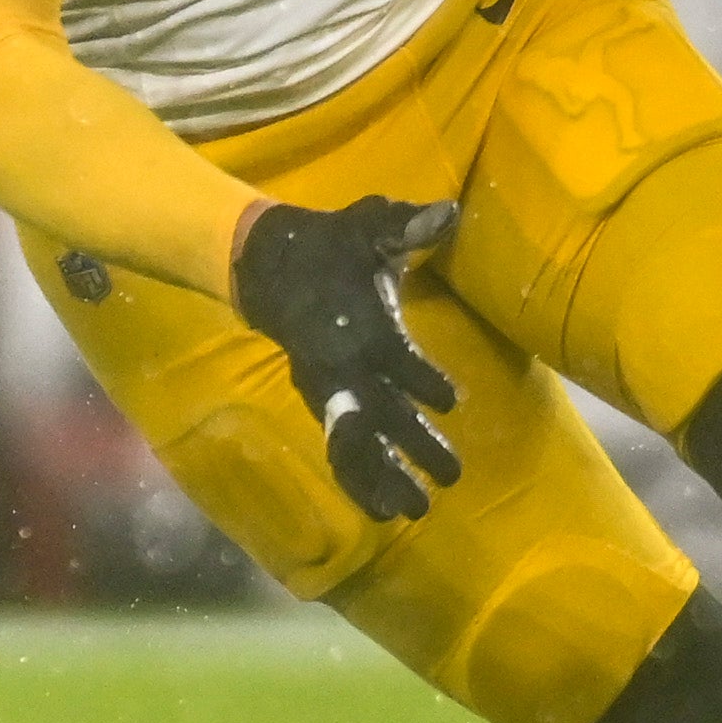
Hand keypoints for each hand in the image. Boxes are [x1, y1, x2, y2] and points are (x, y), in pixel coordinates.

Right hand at [231, 197, 463, 522]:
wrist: (269, 265)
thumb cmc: (331, 245)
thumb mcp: (367, 226)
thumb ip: (404, 224)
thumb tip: (447, 212)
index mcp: (362, 326)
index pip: (397, 358)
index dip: (424, 379)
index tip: (451, 400)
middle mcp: (345, 367)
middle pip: (383, 414)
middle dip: (415, 445)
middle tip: (452, 476)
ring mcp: (331, 389)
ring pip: (358, 443)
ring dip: (386, 477)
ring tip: (418, 510)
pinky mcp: (324, 402)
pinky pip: (340, 448)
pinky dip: (358, 480)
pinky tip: (382, 509)